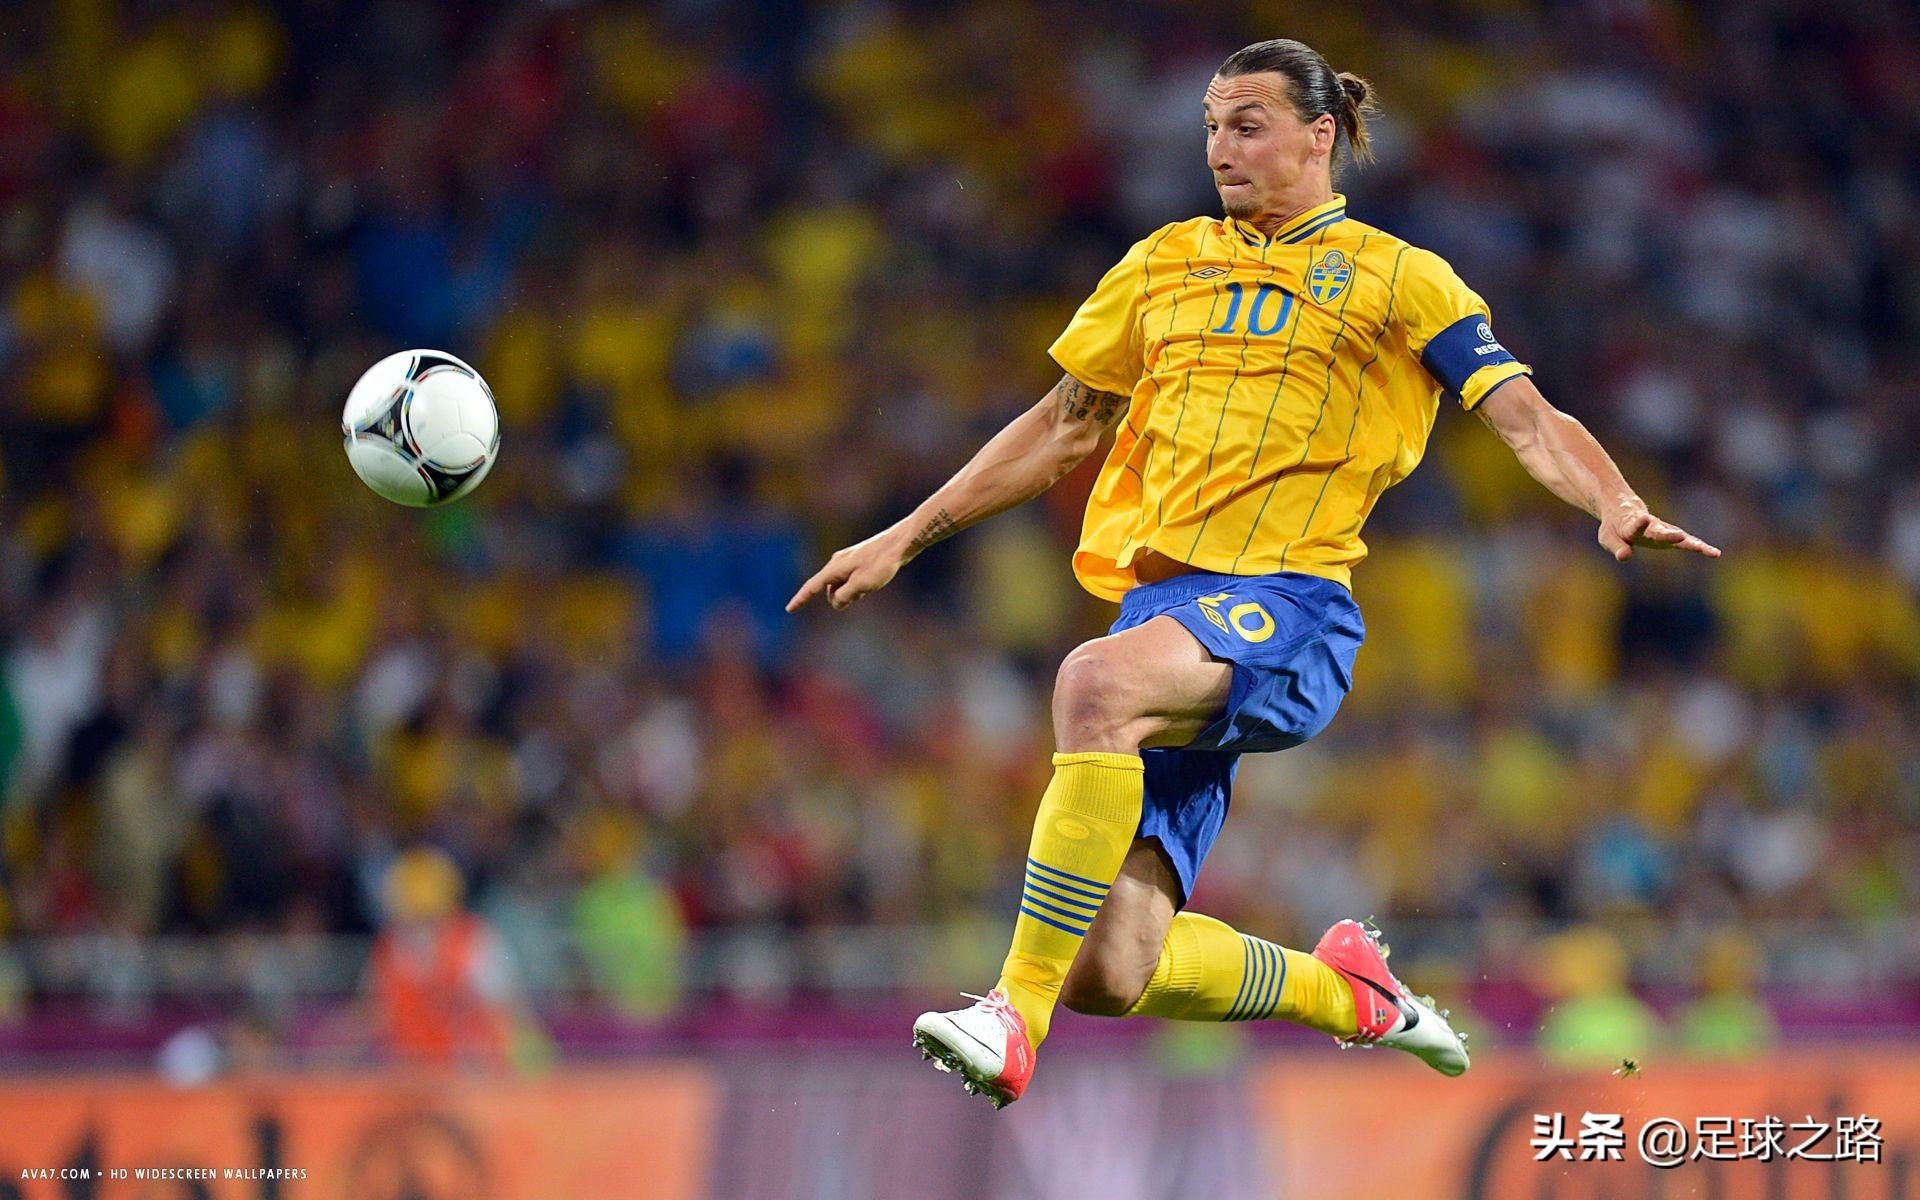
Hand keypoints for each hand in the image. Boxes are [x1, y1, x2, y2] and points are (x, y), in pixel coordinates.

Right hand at [786, 529, 909, 611]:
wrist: (899, 543)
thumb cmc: (881, 564)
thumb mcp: (862, 585)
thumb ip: (844, 596)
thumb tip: (835, 602)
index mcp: (834, 568)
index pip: (813, 587)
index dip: (801, 599)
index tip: (789, 609)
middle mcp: (836, 563)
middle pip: (831, 590)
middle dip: (842, 598)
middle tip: (863, 592)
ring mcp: (847, 561)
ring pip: (842, 586)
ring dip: (852, 592)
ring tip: (871, 583)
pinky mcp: (857, 561)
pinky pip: (851, 580)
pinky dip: (858, 586)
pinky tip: (874, 579)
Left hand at [1598, 503, 1721, 561]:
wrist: (1625, 511)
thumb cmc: (1614, 528)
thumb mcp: (1607, 538)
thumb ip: (1616, 547)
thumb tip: (1624, 556)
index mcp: (1630, 526)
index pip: (1634, 526)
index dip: (1639, 524)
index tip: (1644, 518)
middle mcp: (1650, 526)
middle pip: (1659, 531)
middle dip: (1668, 535)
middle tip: (1680, 536)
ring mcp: (1663, 530)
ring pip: (1677, 536)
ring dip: (1689, 543)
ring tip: (1704, 549)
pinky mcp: (1671, 536)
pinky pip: (1686, 542)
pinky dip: (1698, 547)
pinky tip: (1714, 553)